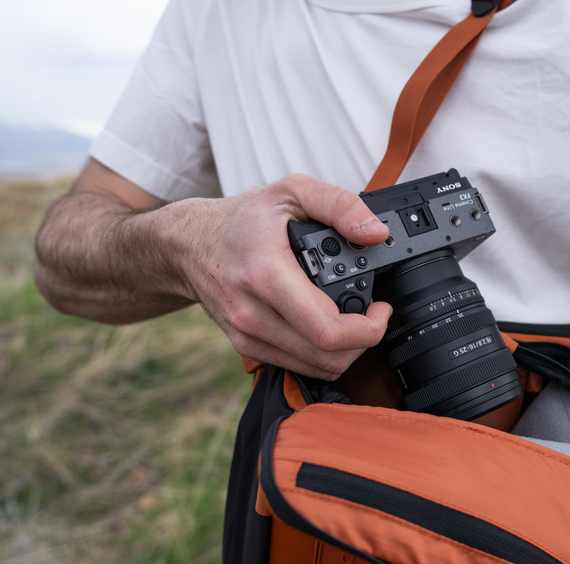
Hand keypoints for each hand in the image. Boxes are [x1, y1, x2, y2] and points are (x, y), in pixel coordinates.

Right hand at [176, 174, 392, 379]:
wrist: (189, 244)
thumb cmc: (241, 220)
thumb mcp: (292, 191)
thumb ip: (340, 205)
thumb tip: (376, 233)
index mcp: (267, 275)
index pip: (327, 330)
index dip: (367, 328)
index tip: (380, 308)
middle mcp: (253, 312)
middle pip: (327, 356)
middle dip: (364, 340)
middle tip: (373, 314)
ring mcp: (248, 334)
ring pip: (316, 367)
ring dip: (347, 351)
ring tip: (355, 320)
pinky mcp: (247, 346)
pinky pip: (298, 367)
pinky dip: (324, 354)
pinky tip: (329, 327)